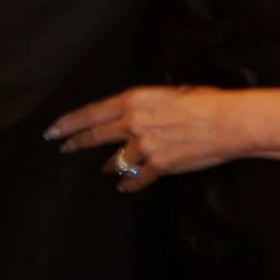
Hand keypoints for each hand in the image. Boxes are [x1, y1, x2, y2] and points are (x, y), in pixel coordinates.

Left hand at [47, 85, 240, 188]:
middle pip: (95, 135)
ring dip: (107, 165)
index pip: (91, 113)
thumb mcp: (166, 93)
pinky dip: (129, 184)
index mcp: (133, 101)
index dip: (69, 123)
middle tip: (62, 148)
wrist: (227, 122)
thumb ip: (144, 104)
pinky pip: (137, 178)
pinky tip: (123, 187)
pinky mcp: (160, 165)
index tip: (53, 130)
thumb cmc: (203, 101)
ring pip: (115, 159)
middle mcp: (133, 123)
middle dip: (75, 142)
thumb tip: (133, 110)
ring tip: (101, 168)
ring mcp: (144, 147)